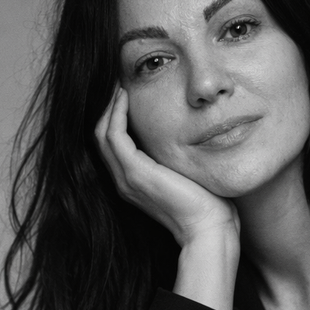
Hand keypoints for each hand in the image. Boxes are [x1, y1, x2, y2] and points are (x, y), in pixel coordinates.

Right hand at [95, 85, 239, 247]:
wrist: (208, 227)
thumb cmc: (206, 203)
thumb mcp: (184, 173)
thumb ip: (175, 157)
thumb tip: (186, 135)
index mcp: (133, 182)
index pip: (112, 144)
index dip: (113, 117)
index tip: (123, 93)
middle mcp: (124, 181)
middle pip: (100, 136)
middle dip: (106, 107)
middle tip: (115, 82)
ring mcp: (127, 178)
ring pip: (102, 133)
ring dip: (108, 106)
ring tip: (117, 85)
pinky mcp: (136, 173)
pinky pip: (114, 135)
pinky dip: (116, 113)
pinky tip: (125, 97)